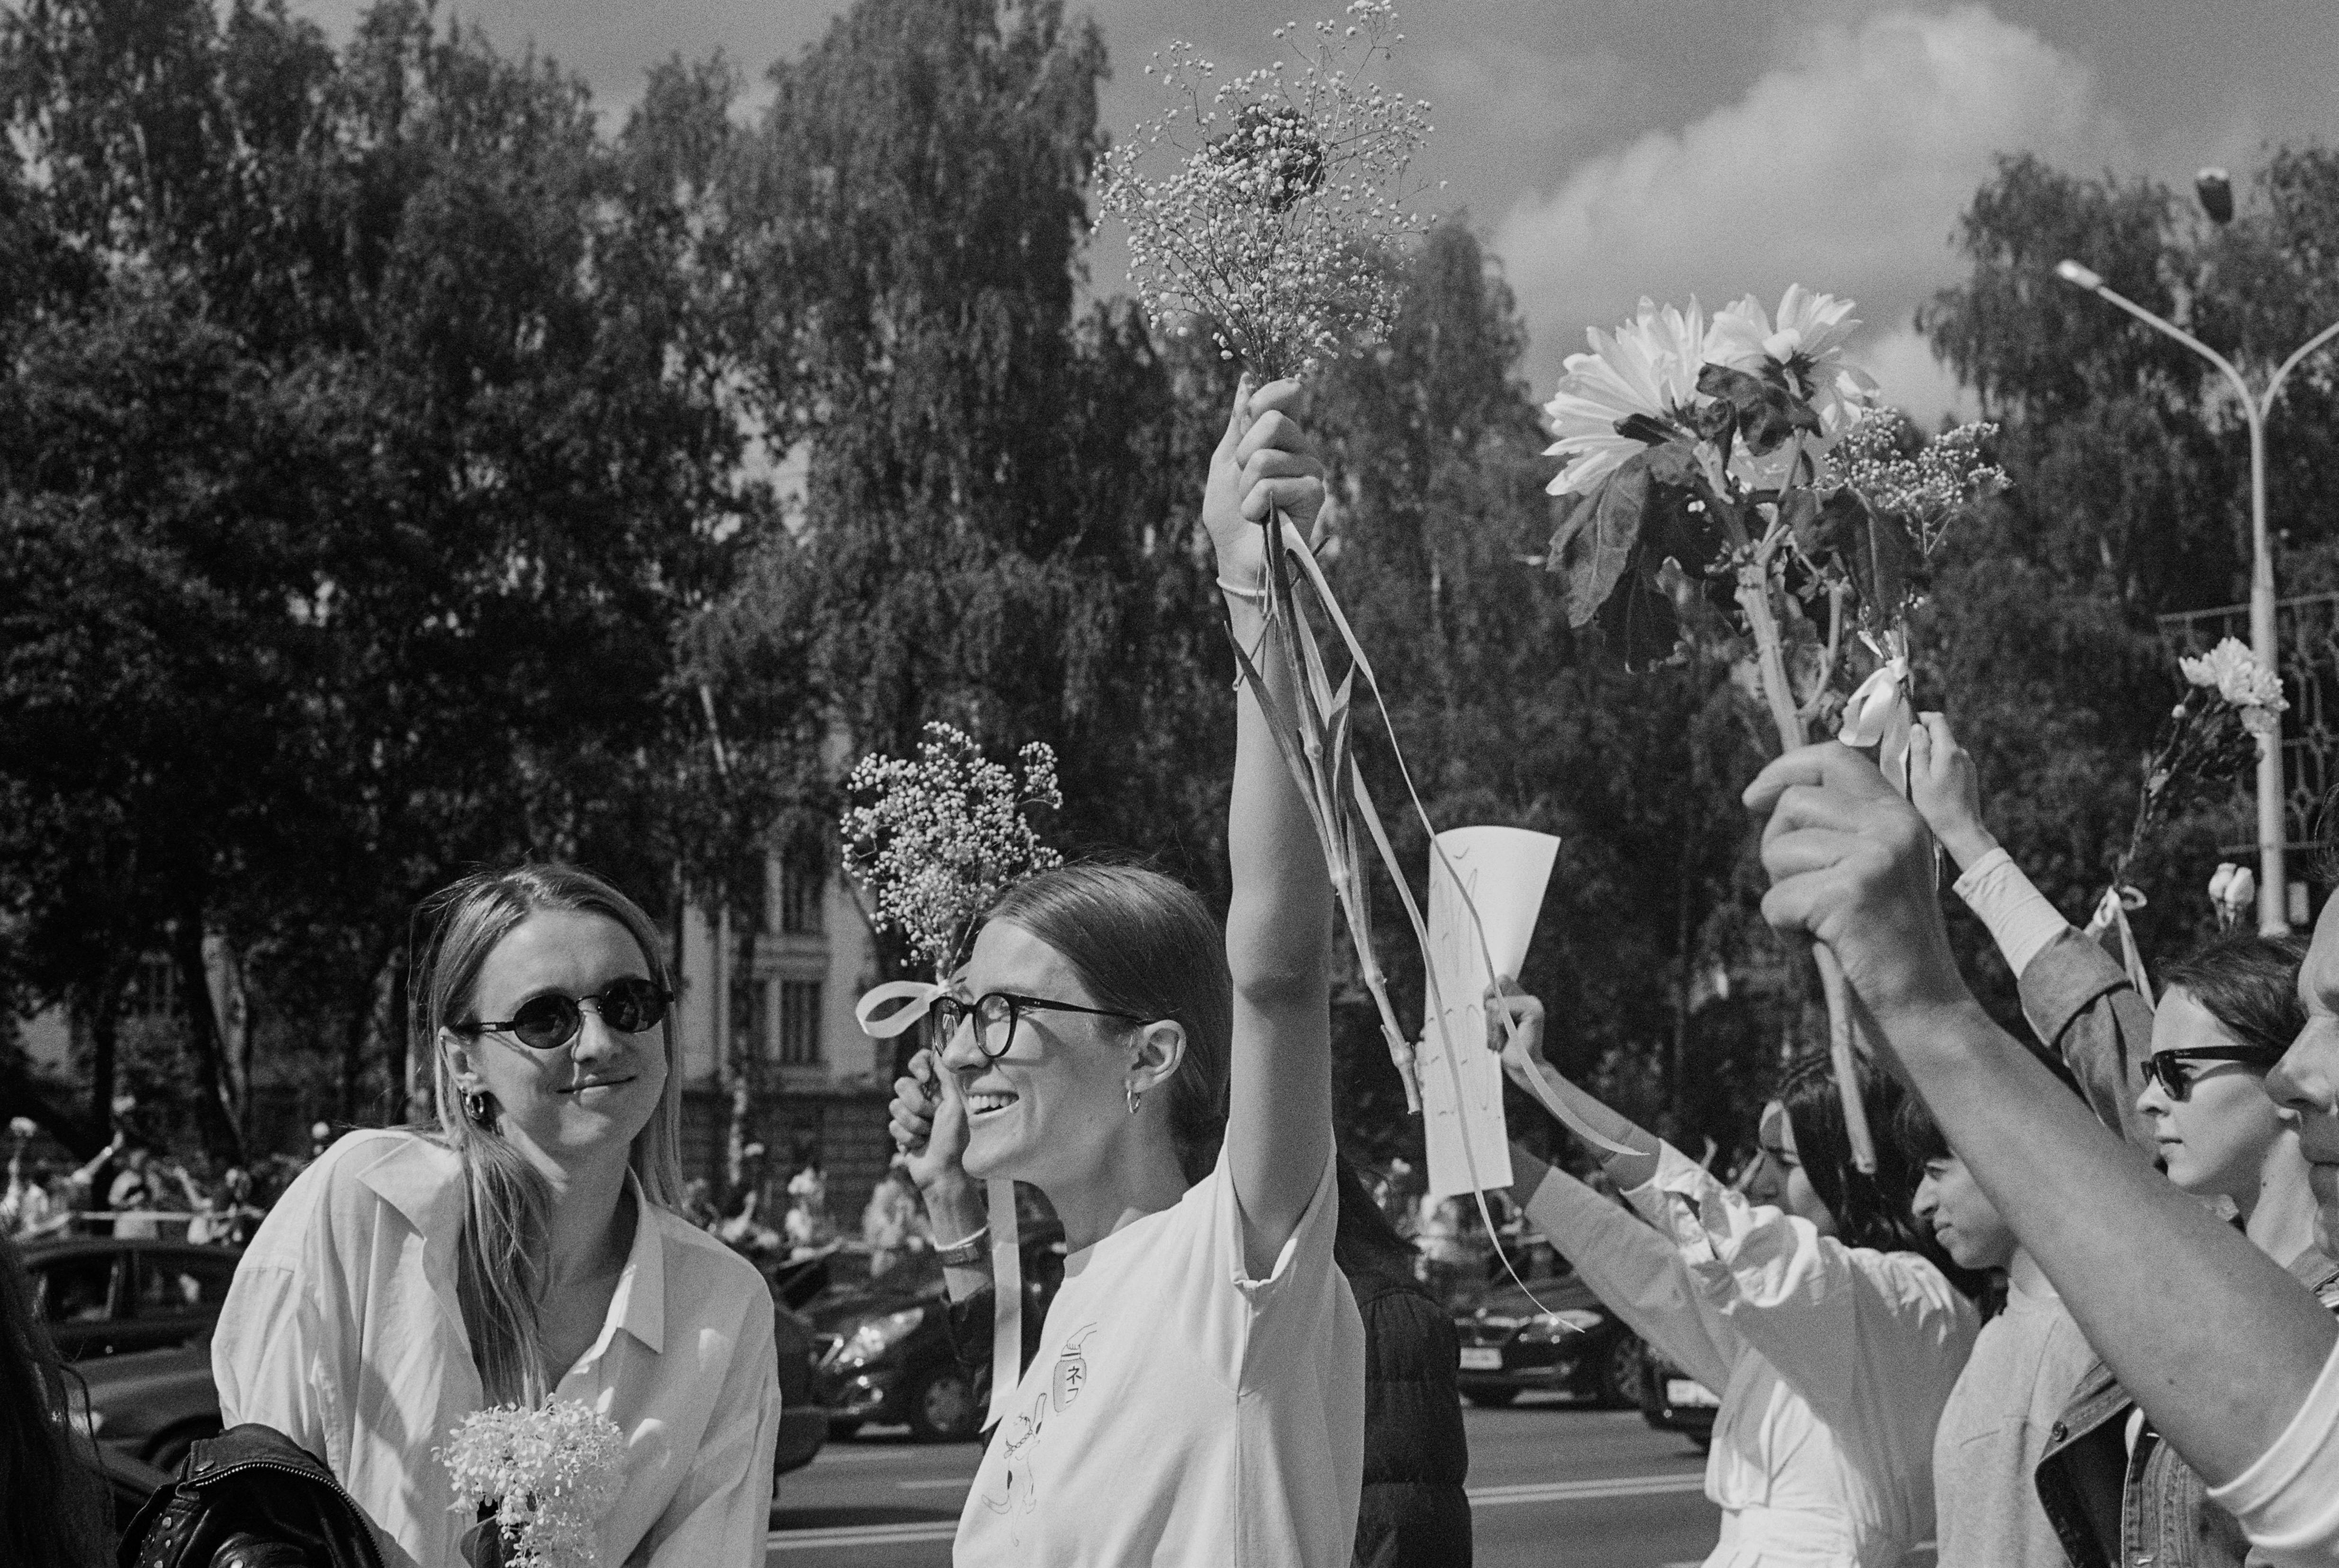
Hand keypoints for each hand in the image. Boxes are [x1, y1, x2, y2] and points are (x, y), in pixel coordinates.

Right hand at [887, 1050, 970, 1199]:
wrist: (942, 1171)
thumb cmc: (955, 1139)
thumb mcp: (955, 1105)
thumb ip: (946, 1078)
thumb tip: (940, 1052)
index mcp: (938, 1089)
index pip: (921, 1062)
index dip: (917, 1065)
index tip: (924, 1078)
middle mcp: (923, 1098)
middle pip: (903, 1084)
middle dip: (916, 1103)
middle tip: (932, 1117)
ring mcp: (911, 1115)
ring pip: (895, 1105)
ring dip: (914, 1124)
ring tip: (927, 1135)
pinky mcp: (901, 1131)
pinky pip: (893, 1125)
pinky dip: (908, 1137)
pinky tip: (919, 1145)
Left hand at [1202, 377, 1324, 582]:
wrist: (1238, 557)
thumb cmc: (1230, 513)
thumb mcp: (1225, 461)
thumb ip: (1238, 422)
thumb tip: (1246, 379)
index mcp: (1281, 435)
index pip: (1285, 392)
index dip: (1267, 394)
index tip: (1249, 414)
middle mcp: (1301, 447)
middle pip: (1273, 419)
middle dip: (1243, 452)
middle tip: (1244, 478)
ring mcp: (1310, 470)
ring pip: (1265, 457)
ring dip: (1246, 487)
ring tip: (1252, 505)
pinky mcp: (1314, 494)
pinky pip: (1272, 485)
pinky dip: (1255, 504)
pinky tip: (1263, 517)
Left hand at [1486, 979, 1546, 1079]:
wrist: (1523, 1068)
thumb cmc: (1506, 1047)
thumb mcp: (1493, 1022)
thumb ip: (1493, 1004)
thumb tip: (1487, 992)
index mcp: (1521, 998)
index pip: (1500, 980)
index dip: (1489, 994)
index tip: (1490, 1015)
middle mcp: (1529, 998)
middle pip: (1496, 987)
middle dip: (1489, 1011)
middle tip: (1497, 1030)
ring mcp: (1533, 1003)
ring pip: (1495, 1003)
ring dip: (1492, 1026)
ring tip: (1502, 1040)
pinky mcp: (1533, 1011)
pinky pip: (1501, 1012)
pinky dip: (1498, 1028)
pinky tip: (1506, 1041)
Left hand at [1745, 742, 1973, 1026]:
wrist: (1926, 1012)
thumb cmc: (1886, 948)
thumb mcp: (1873, 872)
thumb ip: (1840, 830)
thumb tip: (1773, 796)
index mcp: (1901, 815)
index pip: (1834, 758)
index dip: (1783, 770)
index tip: (1753, 797)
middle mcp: (1893, 825)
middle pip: (1793, 803)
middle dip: (1778, 848)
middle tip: (1805, 893)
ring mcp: (1875, 855)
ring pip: (1779, 849)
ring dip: (1783, 893)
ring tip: (1822, 923)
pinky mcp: (1851, 892)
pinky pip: (1777, 899)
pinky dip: (1785, 930)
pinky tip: (1821, 945)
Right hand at [1907, 712, 1995, 869]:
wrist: (1962, 831)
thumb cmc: (1937, 808)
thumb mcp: (1919, 779)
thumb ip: (1918, 750)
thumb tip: (1917, 729)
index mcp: (1949, 751)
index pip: (1937, 720)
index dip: (1921, 718)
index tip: (1907, 726)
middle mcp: (1962, 754)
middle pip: (1941, 734)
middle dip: (1923, 738)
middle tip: (1907, 755)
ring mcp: (1968, 764)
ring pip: (1946, 748)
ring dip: (1931, 753)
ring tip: (1918, 774)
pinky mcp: (1970, 775)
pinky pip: (1952, 761)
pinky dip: (1940, 764)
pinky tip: (1932, 783)